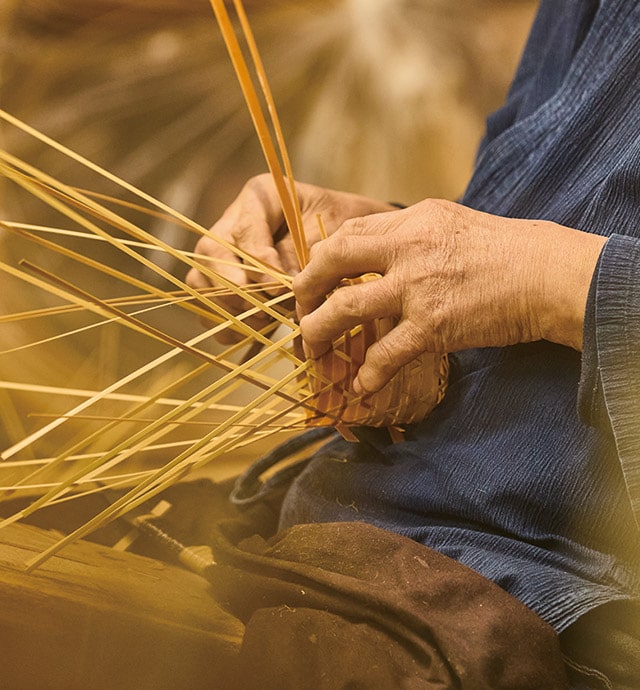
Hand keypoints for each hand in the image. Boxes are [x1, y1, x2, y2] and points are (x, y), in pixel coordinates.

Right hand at [185, 173, 394, 340]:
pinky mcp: (225, 284)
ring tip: (264, 321)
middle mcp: (234, 221)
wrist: (352, 243)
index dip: (257, 262)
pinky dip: (229, 325)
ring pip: (202, 281)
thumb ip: (305, 255)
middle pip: (211, 254)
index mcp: (261, 197)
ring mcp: (224, 254)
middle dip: (237, 288)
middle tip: (265, 310)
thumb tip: (285, 291)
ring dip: (230, 308)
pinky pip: (209, 307)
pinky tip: (258, 331)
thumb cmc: (345, 229)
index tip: (278, 287)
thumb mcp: (334, 230)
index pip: (244, 230)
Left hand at [293, 198, 606, 393]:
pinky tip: (360, 386)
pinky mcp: (433, 326)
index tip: (312, 281)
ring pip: (345, 309)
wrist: (546, 274)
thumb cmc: (503, 250)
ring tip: (314, 352)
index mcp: (409, 222)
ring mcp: (417, 288)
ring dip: (320, 333)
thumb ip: (408, 234)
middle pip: (331, 262)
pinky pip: (385, 354)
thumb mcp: (449, 223)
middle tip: (300, 313)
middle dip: (305, 291)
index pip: (345, 234)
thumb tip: (375, 250)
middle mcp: (406, 249)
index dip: (319, 260)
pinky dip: (368, 374)